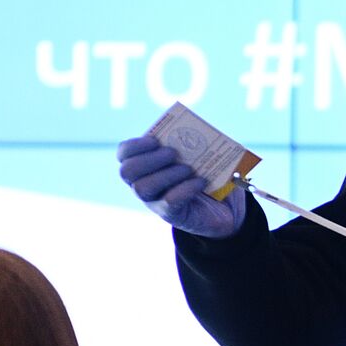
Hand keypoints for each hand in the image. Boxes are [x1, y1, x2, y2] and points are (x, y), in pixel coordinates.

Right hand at [117, 135, 246, 238]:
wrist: (221, 207)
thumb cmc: (203, 174)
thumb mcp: (195, 155)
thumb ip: (189, 142)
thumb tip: (195, 130)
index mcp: (144, 165)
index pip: (124, 153)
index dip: (135, 145)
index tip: (155, 140)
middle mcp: (142, 183)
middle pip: (128, 171)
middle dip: (149, 159)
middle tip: (173, 153)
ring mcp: (154, 201)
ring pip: (143, 188)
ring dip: (166, 174)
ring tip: (188, 168)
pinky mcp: (171, 215)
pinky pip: (169, 202)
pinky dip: (185, 189)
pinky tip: (200, 181)